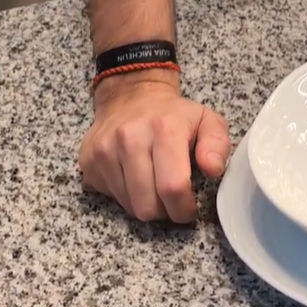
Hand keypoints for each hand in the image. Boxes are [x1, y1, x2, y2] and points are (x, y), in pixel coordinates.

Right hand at [79, 69, 231, 222]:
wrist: (131, 95)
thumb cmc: (172, 115)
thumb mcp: (206, 120)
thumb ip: (217, 145)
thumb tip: (212, 169)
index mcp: (165, 128)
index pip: (172, 187)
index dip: (183, 209)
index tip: (188, 209)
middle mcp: (130, 138)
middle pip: (147, 206)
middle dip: (164, 212)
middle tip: (171, 200)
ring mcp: (105, 150)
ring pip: (129, 207)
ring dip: (145, 205)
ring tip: (154, 184)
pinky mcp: (89, 160)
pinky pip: (111, 199)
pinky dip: (126, 197)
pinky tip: (134, 177)